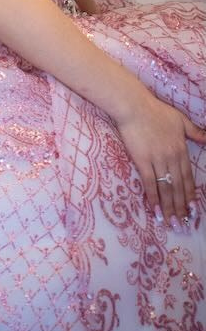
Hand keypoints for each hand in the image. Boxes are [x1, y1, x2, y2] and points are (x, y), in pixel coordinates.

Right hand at [112, 85, 204, 225]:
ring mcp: (157, 160)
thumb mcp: (180, 120)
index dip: (190, 195)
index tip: (192, 210)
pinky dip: (153, 197)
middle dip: (180, 206)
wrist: (134, 106)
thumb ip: (194, 132)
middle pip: (178, 187)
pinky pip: (150, 183)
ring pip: (166, 188)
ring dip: (169, 207)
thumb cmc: (156, 111)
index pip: (188, 177)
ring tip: (171, 222)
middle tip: (182, 223)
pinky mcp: (142, 160)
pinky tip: (155, 209)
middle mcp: (172, 158)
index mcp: (181, 149)